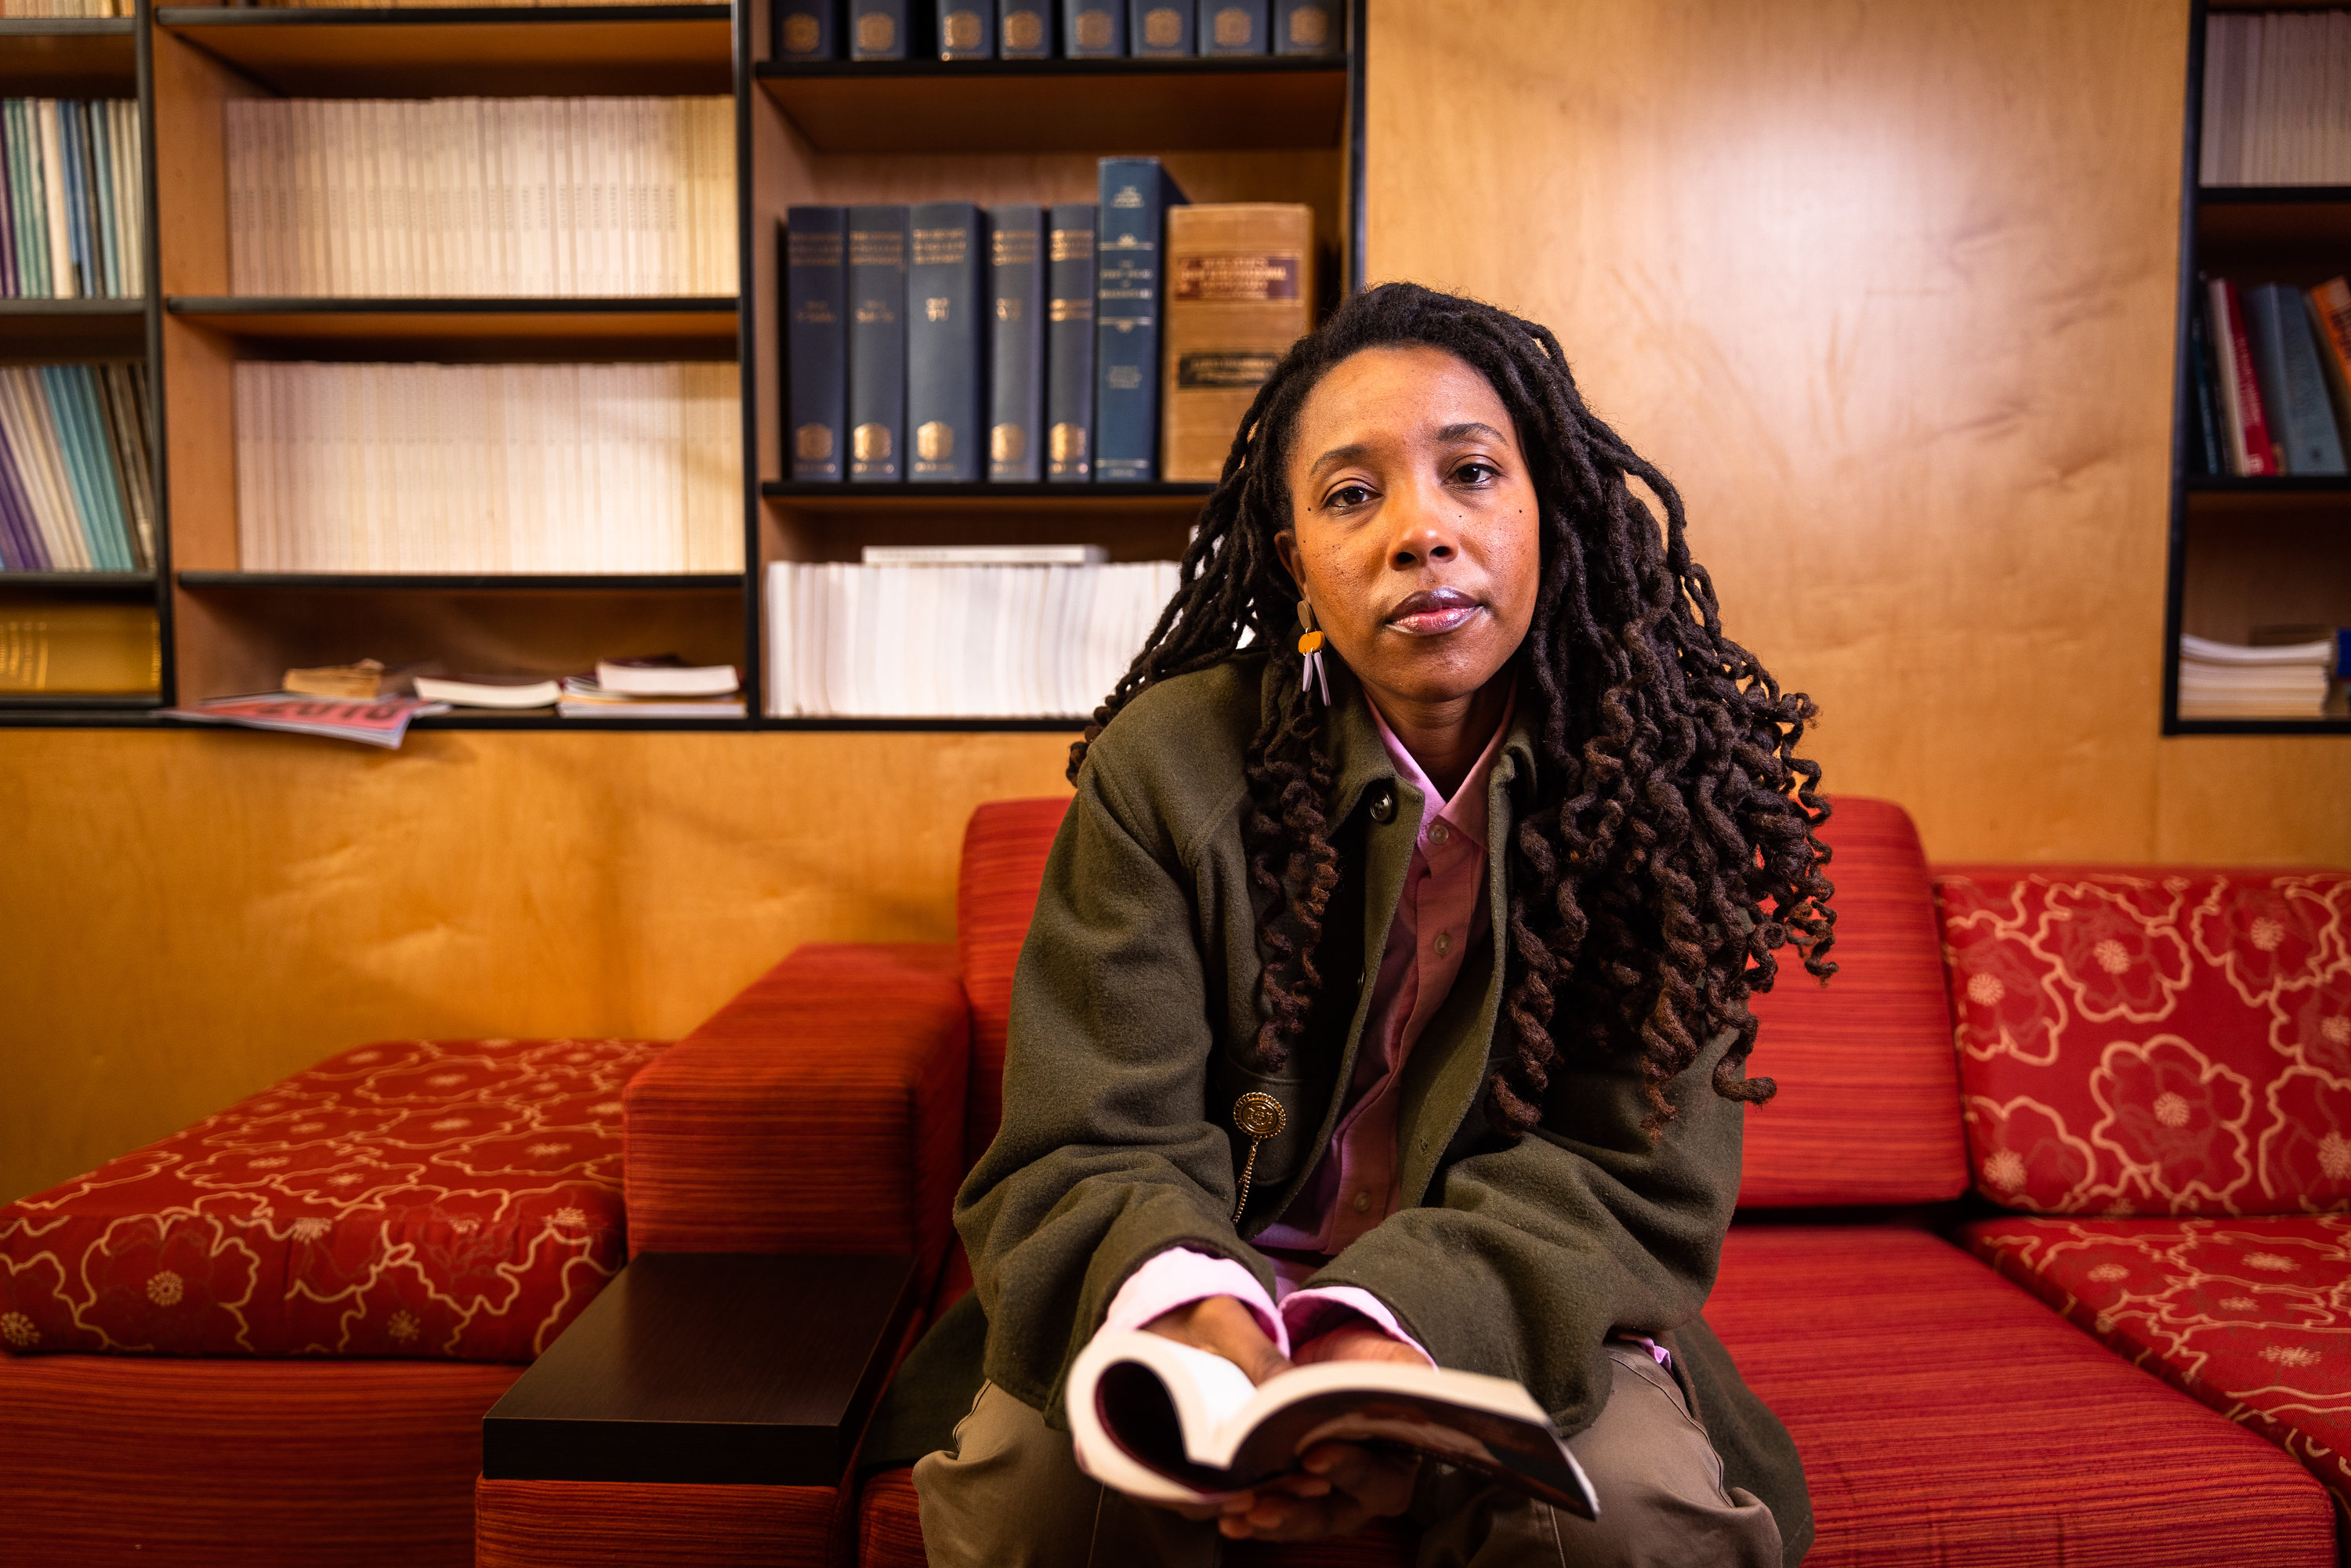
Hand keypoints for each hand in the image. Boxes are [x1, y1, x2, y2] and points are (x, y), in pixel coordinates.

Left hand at [1144, 1306, 1422, 1540]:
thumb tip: (1382, 1382)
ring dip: (1267, 1521)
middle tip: (1264, 1505)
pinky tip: (1228, 1517)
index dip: (1348, 1470)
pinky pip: (1272, 1519)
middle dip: (1296, 1512)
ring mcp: (1326, 1502)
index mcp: (1396, 1465)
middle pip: (1332, 1515)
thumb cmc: (1368, 1366)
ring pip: (1298, 1524)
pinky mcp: (1292, 1500)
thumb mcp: (1392, 1361)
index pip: (1377, 1479)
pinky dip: (1249, 1519)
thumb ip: (1396, 1371)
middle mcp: (1363, 1495)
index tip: (1314, 1456)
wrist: (1335, 1367)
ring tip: (1239, 1512)